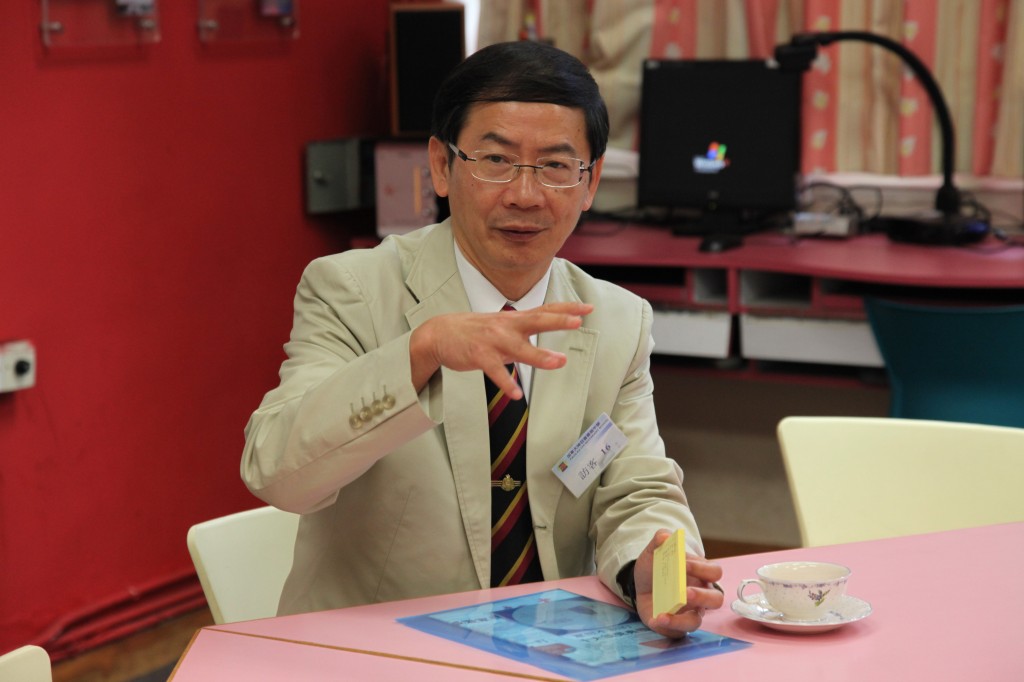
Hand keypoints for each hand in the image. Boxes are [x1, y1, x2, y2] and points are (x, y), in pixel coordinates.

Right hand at [409, 301, 593, 395]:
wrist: (439, 333)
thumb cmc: (475, 331)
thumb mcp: (502, 323)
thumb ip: (525, 325)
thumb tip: (548, 324)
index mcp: (514, 320)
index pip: (545, 310)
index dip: (567, 308)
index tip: (588, 308)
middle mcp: (507, 327)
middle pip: (536, 321)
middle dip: (557, 321)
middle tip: (578, 321)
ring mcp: (493, 341)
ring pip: (519, 348)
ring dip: (539, 355)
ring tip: (558, 362)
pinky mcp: (479, 356)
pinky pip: (495, 372)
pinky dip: (506, 383)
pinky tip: (516, 394)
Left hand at [632, 529, 724, 638]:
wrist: (642, 584)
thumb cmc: (657, 566)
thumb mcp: (655, 550)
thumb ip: (659, 539)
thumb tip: (665, 537)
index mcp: (701, 574)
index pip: (715, 572)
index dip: (702, 568)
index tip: (683, 564)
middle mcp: (701, 595)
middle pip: (716, 600)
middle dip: (702, 597)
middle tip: (685, 593)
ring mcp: (690, 612)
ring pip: (696, 621)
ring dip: (681, 620)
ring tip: (663, 614)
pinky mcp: (677, 626)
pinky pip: (677, 632)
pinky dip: (666, 627)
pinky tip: (654, 619)